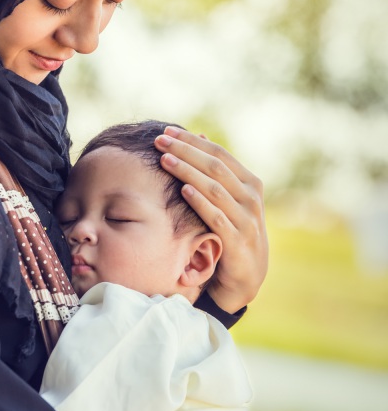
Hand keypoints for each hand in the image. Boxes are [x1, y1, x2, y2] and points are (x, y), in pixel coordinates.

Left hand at [155, 127, 267, 312]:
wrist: (245, 279)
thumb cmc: (231, 234)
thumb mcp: (227, 202)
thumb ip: (216, 173)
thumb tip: (198, 136)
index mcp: (250, 183)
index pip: (219, 153)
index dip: (192, 141)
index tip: (167, 131)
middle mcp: (251, 198)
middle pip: (215, 166)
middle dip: (185, 151)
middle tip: (159, 141)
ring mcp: (247, 220)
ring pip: (215, 188)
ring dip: (187, 171)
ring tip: (164, 160)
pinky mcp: (238, 243)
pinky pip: (217, 218)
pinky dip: (200, 202)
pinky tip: (183, 190)